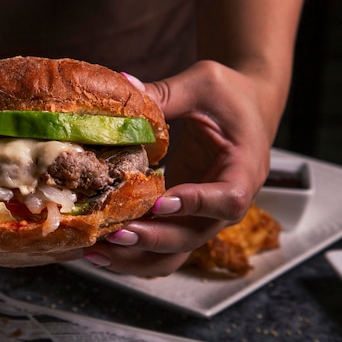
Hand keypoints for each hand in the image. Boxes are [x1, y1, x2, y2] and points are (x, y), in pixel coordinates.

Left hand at [83, 60, 273, 276]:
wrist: (245, 108)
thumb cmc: (229, 94)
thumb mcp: (203, 84)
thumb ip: (167, 92)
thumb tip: (123, 83)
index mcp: (244, 169)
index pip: (228, 198)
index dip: (196, 204)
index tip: (160, 202)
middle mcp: (225, 203)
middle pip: (195, 236)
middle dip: (153, 239)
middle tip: (114, 234)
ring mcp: (203, 216)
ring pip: (175, 253)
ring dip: (137, 258)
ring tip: (96, 252)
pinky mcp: (182, 219)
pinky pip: (161, 247)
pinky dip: (132, 253)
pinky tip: (98, 248)